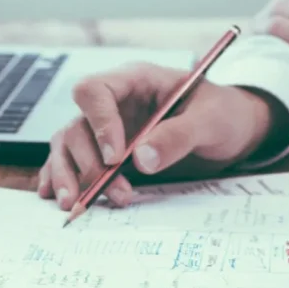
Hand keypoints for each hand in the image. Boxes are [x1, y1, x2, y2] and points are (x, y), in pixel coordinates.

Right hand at [38, 62, 281, 208]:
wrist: (233, 131)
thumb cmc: (224, 115)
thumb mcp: (211, 121)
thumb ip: (178, 136)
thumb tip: (141, 159)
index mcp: (135, 81)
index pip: (95, 91)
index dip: (99, 124)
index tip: (115, 158)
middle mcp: (114, 104)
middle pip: (77, 126)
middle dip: (88, 164)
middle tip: (115, 193)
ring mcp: (106, 129)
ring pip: (67, 146)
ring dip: (69, 176)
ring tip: (77, 205)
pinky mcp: (106, 153)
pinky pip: (72, 162)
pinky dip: (60, 179)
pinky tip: (54, 197)